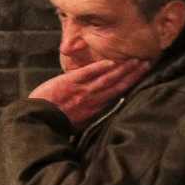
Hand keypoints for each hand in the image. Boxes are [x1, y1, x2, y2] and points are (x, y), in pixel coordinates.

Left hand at [29, 57, 147, 127]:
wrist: (37, 119)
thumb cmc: (55, 122)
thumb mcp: (78, 124)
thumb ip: (91, 115)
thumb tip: (101, 112)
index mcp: (95, 110)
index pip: (117, 95)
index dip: (131, 86)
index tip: (142, 77)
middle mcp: (93, 100)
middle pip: (118, 85)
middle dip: (133, 74)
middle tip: (147, 64)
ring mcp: (83, 90)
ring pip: (108, 78)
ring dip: (123, 69)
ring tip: (136, 60)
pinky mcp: (70, 81)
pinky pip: (89, 73)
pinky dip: (101, 68)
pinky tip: (112, 62)